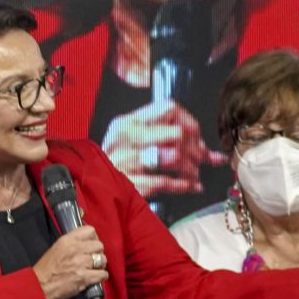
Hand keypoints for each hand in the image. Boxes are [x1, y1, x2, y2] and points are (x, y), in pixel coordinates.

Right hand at [32, 225, 107, 298]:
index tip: (92, 244)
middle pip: (99, 245)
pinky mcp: (84, 277)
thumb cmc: (45, 271)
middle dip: (98, 253)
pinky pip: (103, 274)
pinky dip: (101, 277)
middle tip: (93, 259)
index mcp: (67, 240)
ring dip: (100, 265)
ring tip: (93, 269)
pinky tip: (94, 278)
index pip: (89, 230)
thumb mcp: (56, 249)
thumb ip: (71, 244)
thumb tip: (85, 243)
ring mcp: (80, 263)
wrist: (39, 287)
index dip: (93, 238)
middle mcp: (75, 249)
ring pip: (103, 259)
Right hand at [100, 101, 227, 196]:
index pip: (169, 109)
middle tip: (200, 160)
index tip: (197, 137)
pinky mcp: (127, 183)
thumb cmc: (116, 165)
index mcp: (128, 122)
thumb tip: (208, 150)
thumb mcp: (133, 142)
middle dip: (195, 149)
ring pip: (172, 157)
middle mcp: (125, 138)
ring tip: (194, 174)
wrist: (90, 189)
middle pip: (176, 134)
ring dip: (190, 168)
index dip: (190, 123)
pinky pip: (163, 181)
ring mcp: (125, 161)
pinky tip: (190, 186)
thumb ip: (166, 139)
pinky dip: (182, 185)